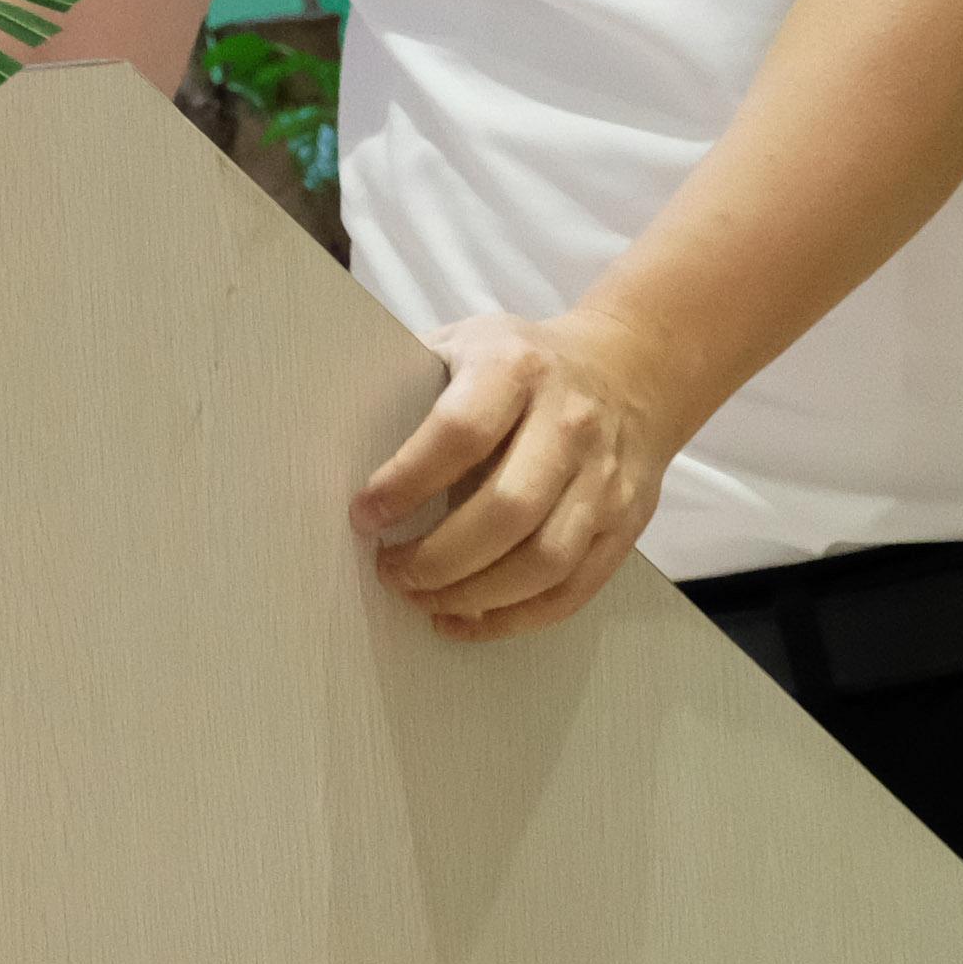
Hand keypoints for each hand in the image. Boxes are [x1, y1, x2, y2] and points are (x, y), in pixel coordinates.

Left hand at [353, 309, 687, 640]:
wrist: (631, 369)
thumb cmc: (523, 364)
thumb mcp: (465, 345)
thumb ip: (411, 388)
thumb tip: (332, 446)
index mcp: (516, 368)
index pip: (459, 433)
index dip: (406, 482)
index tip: (364, 516)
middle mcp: (568, 422)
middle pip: (507, 510)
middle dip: (437, 558)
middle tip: (389, 571)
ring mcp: (605, 476)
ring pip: (543, 561)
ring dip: (473, 596)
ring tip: (423, 600)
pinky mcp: (626, 522)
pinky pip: (572, 589)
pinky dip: (515, 618)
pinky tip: (467, 619)